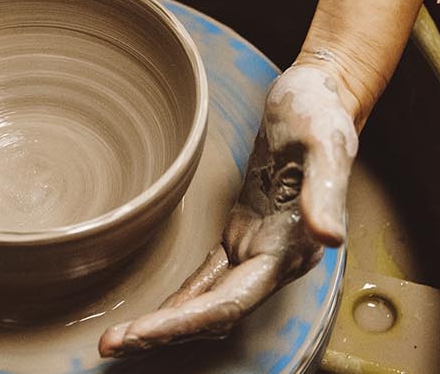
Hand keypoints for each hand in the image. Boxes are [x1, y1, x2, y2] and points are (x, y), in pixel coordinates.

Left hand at [98, 63, 359, 357]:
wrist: (320, 95)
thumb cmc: (320, 112)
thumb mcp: (325, 144)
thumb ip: (324, 192)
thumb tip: (328, 238)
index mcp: (290, 249)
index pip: (231, 304)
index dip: (184, 323)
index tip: (141, 333)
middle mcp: (275, 261)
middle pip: (213, 314)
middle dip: (163, 334)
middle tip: (110, 344)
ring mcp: (258, 250)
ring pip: (208, 304)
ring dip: (167, 324)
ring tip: (121, 337)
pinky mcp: (244, 234)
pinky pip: (208, 279)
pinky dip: (180, 300)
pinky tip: (153, 313)